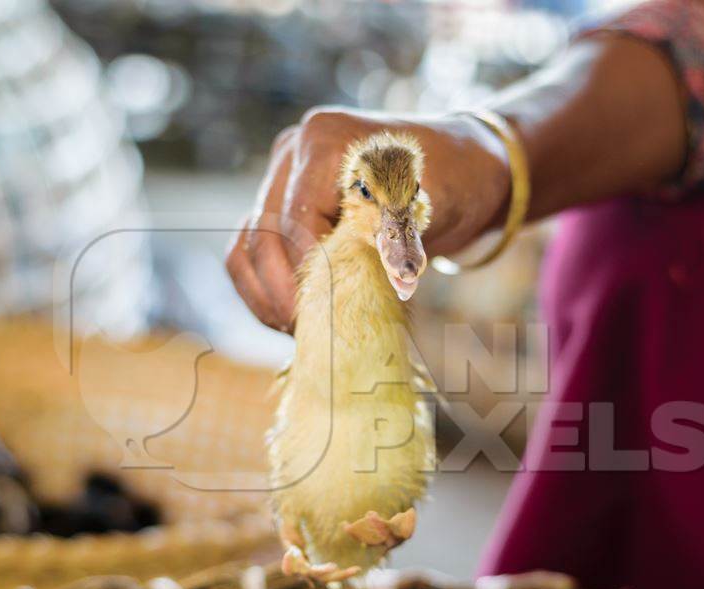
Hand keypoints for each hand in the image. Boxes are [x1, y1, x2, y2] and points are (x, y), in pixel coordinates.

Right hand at [225, 107, 509, 331]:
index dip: (310, 274)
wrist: (457, 171)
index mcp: (326, 142)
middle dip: (283, 294)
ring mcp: (280, 178)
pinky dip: (265, 290)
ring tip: (303, 329)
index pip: (294, 222)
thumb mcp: (431, 207)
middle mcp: (292, 153)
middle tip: (312, 332)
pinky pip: (250, 254)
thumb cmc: (450, 183)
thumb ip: (393, 240)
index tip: (334, 313)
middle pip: (262, 237)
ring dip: (268, 297)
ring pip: (246, 249)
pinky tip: (295, 315)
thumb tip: (365, 284)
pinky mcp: (277, 206)